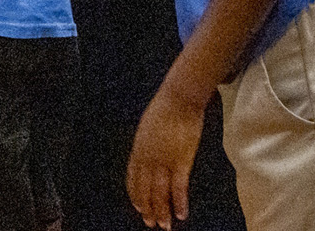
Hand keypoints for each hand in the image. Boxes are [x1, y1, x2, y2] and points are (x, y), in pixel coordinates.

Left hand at [127, 84, 205, 228]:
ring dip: (162, 211)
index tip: (138, 207)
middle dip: (148, 208)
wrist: (179, 97)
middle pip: (146, 189)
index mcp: (138, 149)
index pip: (133, 178)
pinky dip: (179, 202)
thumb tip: (147, 155)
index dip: (136, 195)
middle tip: (151, 223)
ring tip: (165, 226)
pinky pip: (178, 187)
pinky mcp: (181, 160)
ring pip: (160, 192)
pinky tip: (181, 214)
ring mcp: (164, 160)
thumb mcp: (148, 126)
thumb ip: (146, 143)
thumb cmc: (166, 107)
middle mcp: (148, 158)